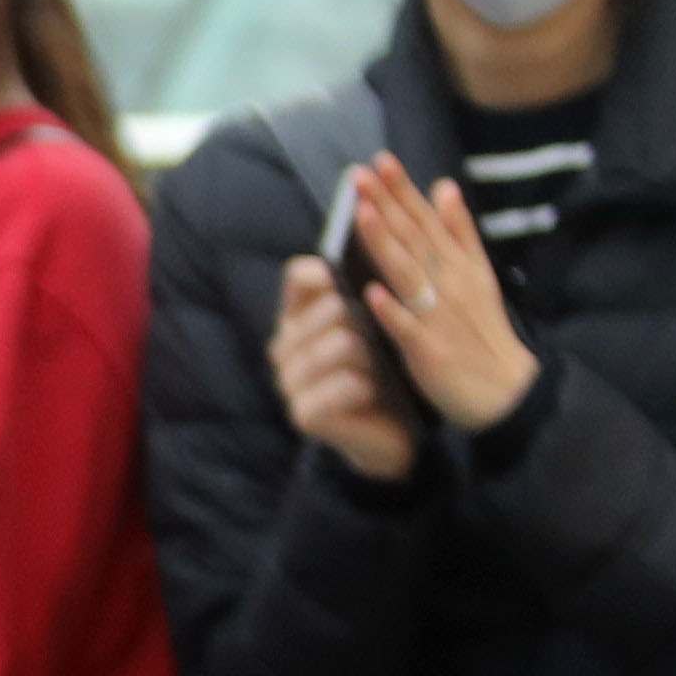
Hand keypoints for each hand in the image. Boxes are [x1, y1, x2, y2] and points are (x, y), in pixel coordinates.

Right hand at [269, 250, 415, 483]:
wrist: (389, 434)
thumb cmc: (386, 372)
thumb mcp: (378, 327)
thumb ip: (369, 291)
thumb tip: (384, 241)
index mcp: (300, 318)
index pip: (300, 275)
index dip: (328, 268)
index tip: (355, 273)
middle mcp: (286, 347)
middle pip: (326, 309)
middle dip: (364, 319)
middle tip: (382, 337)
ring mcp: (290, 383)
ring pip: (341, 344)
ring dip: (371, 354)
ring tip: (381, 367)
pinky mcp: (304, 415)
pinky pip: (345, 383)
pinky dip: (368, 384)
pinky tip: (373, 391)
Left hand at [346, 160, 536, 434]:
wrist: (506, 391)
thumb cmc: (482, 331)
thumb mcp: (479, 275)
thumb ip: (459, 232)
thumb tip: (444, 186)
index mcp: (459, 264)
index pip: (427, 220)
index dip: (403, 190)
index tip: (380, 160)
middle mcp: (450, 283)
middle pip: (414, 238)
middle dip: (387, 204)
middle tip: (360, 173)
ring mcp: (439, 316)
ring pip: (409, 274)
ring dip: (385, 244)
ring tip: (362, 214)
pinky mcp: (430, 351)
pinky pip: (407, 329)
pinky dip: (391, 310)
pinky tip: (370, 292)